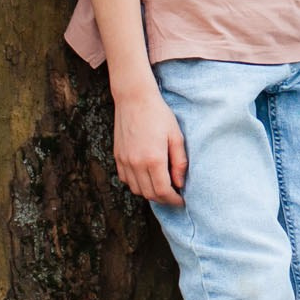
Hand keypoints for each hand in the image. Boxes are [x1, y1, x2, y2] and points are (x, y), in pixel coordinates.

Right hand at [112, 79, 187, 205]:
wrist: (134, 99)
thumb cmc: (159, 115)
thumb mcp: (176, 136)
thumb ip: (179, 162)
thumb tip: (180, 183)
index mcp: (154, 159)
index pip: (163, 191)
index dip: (173, 200)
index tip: (181, 200)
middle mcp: (136, 163)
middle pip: (149, 194)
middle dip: (163, 199)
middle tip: (174, 196)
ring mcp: (125, 161)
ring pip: (136, 189)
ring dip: (149, 193)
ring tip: (161, 187)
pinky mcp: (117, 156)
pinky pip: (125, 179)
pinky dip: (136, 184)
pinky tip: (146, 177)